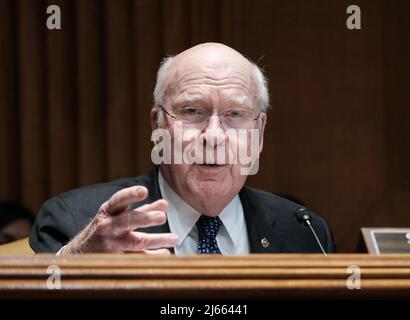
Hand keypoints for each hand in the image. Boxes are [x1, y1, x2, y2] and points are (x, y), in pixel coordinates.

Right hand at [61, 186, 178, 253]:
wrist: (79, 253)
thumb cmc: (105, 228)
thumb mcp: (117, 215)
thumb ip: (142, 209)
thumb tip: (165, 204)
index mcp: (108, 211)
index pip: (119, 200)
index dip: (131, 194)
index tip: (144, 190)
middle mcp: (108, 227)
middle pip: (128, 221)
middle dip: (146, 218)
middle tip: (163, 217)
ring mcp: (111, 245)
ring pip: (136, 242)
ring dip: (158, 240)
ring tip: (175, 238)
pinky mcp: (115, 259)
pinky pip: (137, 258)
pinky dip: (153, 256)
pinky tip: (165, 253)